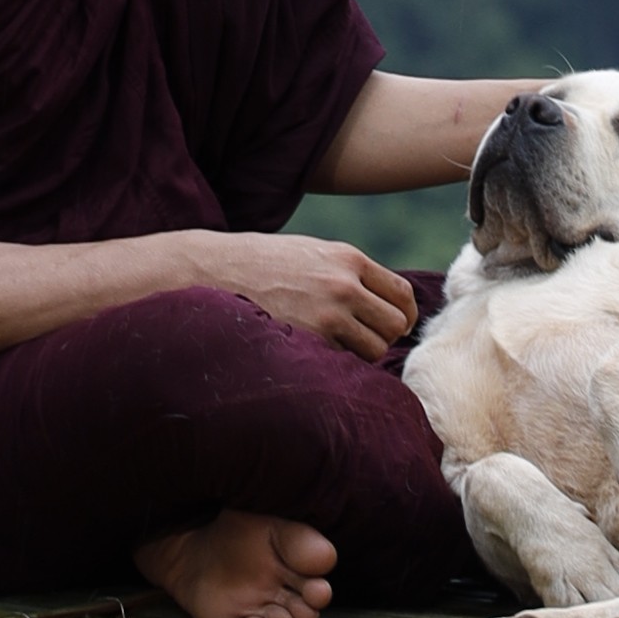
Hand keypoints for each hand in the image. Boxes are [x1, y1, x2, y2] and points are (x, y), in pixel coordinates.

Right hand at [186, 227, 423, 364]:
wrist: (214, 271)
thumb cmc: (262, 263)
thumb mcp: (312, 252)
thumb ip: (348, 273)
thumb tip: (381, 302)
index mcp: (349, 259)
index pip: (402, 294)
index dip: (404, 315)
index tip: (397, 325)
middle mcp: (344, 286)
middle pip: (395, 325)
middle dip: (386, 336)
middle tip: (367, 340)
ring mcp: (328, 315)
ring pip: (374, 349)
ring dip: (362, 354)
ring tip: (338, 348)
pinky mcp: (309, 341)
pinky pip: (344, 363)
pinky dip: (338, 364)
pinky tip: (319, 355)